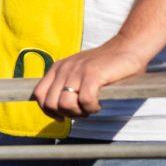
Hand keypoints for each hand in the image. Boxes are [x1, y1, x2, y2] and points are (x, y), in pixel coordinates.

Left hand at [31, 36, 150, 119]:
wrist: (127, 47)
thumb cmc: (105, 65)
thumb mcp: (78, 72)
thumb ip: (66, 85)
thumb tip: (58, 111)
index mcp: (58, 68)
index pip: (39, 94)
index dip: (48, 111)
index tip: (62, 117)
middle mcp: (64, 69)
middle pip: (50, 104)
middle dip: (66, 114)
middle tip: (82, 111)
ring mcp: (77, 71)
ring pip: (65, 105)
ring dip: (79, 113)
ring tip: (91, 107)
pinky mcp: (92, 75)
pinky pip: (85, 101)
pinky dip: (92, 108)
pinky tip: (99, 103)